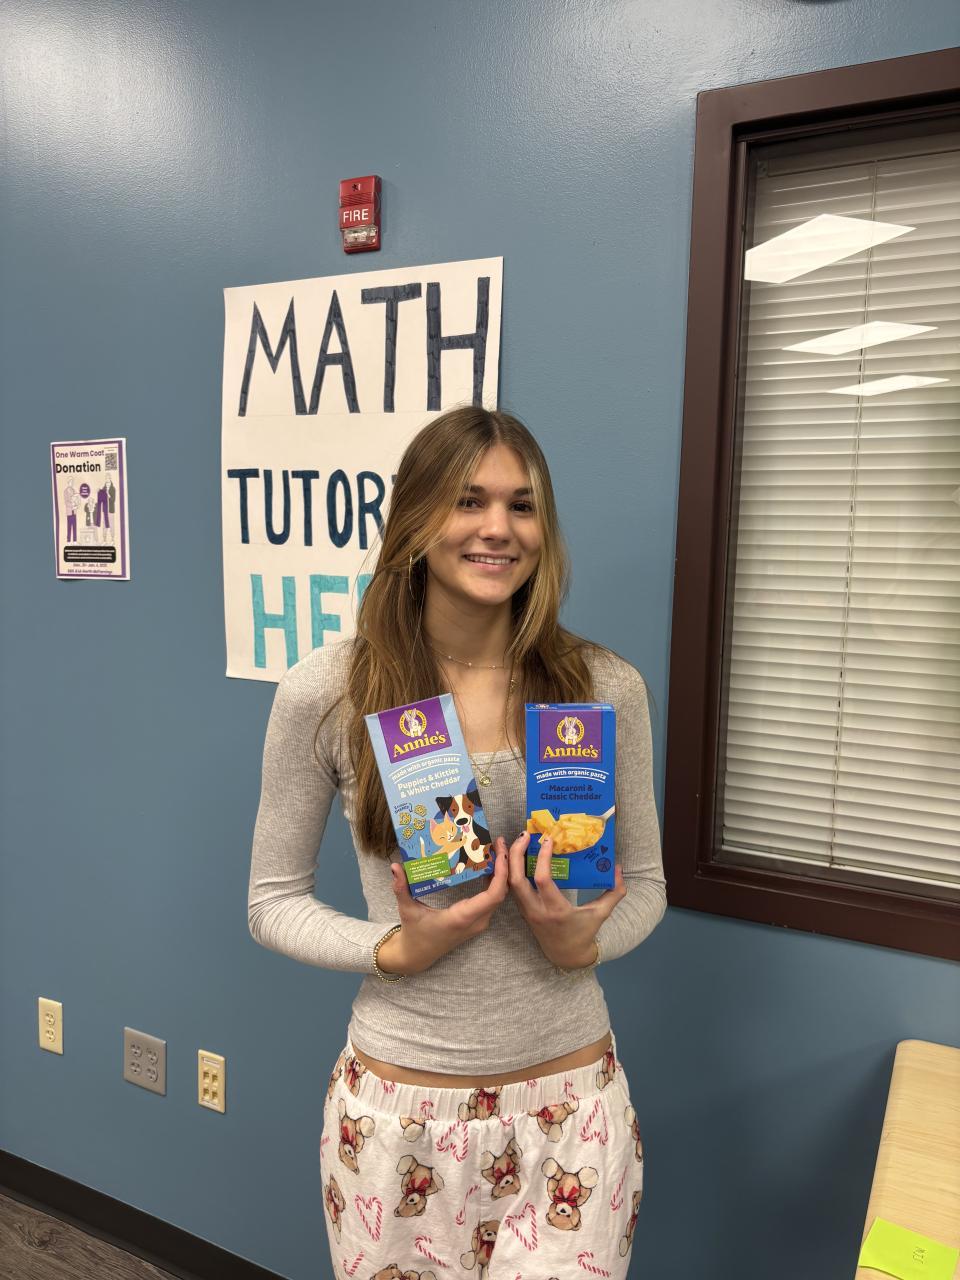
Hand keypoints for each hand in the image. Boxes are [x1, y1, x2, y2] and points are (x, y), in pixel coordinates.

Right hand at [377, 845, 509, 974]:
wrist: (417, 956)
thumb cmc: (414, 933)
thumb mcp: (407, 910)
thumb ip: (401, 888)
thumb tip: (395, 867)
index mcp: (461, 918)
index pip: (492, 896)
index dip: (501, 874)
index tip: (501, 854)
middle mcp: (475, 921)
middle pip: (500, 893)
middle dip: (504, 868)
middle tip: (499, 844)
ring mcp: (478, 923)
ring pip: (498, 897)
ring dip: (500, 874)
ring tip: (495, 850)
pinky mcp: (477, 922)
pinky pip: (491, 900)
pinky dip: (494, 883)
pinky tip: (488, 865)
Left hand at [500, 831, 626, 969]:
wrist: (566, 955)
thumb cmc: (584, 933)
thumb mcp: (601, 914)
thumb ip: (614, 892)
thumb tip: (619, 869)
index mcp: (556, 910)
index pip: (543, 880)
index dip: (543, 858)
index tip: (548, 840)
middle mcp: (537, 910)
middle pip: (516, 880)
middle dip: (516, 855)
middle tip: (525, 834)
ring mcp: (526, 911)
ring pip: (510, 883)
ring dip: (510, 861)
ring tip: (516, 840)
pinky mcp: (522, 910)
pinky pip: (511, 888)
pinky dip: (510, 871)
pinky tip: (515, 856)